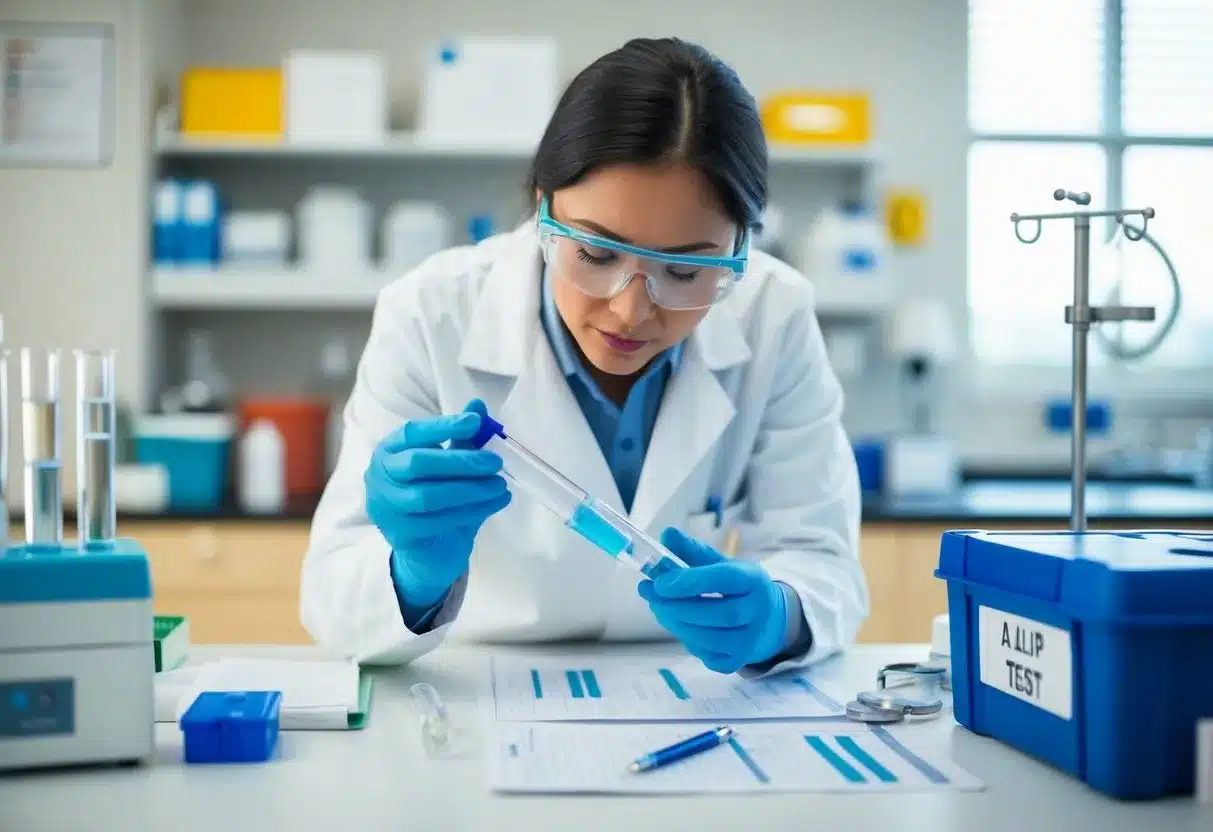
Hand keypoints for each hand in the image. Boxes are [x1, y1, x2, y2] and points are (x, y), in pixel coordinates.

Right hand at [365, 399, 511, 607]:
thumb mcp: (448, 466)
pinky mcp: (401, 535)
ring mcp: (387, 508)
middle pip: (418, 463)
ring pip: (429, 496)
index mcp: (389, 451)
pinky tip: (496, 502)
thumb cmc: (437, 499)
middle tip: (495, 461)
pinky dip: (472, 510)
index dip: (443, 426)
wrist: (427, 550)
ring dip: (470, 489)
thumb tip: (478, 405)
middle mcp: (380, 477)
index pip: (411, 433)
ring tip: (500, 485)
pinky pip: (439, 521)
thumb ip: (460, 438)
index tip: (475, 422)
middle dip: (461, 461)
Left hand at [638, 527, 787, 673]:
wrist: (769, 619)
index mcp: (754, 579)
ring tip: (660, 608)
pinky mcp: (738, 661)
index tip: (660, 582)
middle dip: (678, 606)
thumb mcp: (721, 564)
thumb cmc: (737, 587)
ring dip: (677, 624)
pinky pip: (707, 656)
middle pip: (718, 613)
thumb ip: (693, 551)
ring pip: (711, 638)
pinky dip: (688, 642)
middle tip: (651, 596)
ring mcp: (751, 640)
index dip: (691, 581)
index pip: (726, 579)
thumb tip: (667, 534)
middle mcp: (759, 611)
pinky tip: (681, 627)